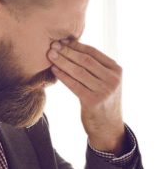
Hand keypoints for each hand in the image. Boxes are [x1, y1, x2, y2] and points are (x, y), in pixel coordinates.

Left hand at [48, 39, 125, 153]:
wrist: (109, 127)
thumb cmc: (104, 101)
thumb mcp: (106, 82)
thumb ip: (96, 67)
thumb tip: (72, 47)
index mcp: (116, 70)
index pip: (93, 53)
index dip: (76, 45)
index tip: (62, 41)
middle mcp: (112, 79)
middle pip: (85, 60)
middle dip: (67, 51)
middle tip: (53, 45)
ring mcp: (104, 90)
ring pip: (78, 71)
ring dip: (62, 61)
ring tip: (50, 55)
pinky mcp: (93, 101)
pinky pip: (74, 84)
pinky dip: (63, 76)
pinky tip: (54, 70)